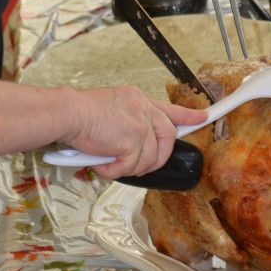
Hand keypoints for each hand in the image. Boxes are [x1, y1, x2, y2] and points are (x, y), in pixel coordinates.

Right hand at [61, 85, 207, 178]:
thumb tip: (130, 145)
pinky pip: (130, 166)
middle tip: (142, 167)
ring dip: (130, 167)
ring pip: (149, 158)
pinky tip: (102, 165)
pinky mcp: (132, 141)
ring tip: (111, 164)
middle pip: (167, 137)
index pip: (169, 109)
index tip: (202, 118)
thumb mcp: (110, 107)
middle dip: (158, 158)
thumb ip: (126, 120)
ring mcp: (140, 124)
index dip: (188, 116)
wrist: (68, 113)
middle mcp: (142, 108)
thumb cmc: (79, 113)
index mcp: (137, 99)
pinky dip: (115, 171)